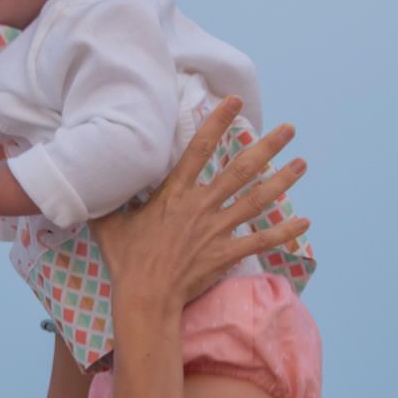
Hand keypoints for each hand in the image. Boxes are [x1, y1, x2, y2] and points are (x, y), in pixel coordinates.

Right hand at [92, 99, 308, 310]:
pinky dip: (284, 232)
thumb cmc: (126, 260)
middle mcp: (201, 205)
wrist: (145, 296)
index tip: (234, 101)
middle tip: (289, 129)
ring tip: (302, 163)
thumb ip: (110, 197)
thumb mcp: (110, 221)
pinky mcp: (227, 253)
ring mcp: (217, 229)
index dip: (218, 122)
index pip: (200, 148)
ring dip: (283, 180)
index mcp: (175, 193)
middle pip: (241, 169)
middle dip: (268, 146)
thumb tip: (92, 178)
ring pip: (258, 199)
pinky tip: (305, 222)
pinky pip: (261, 240)